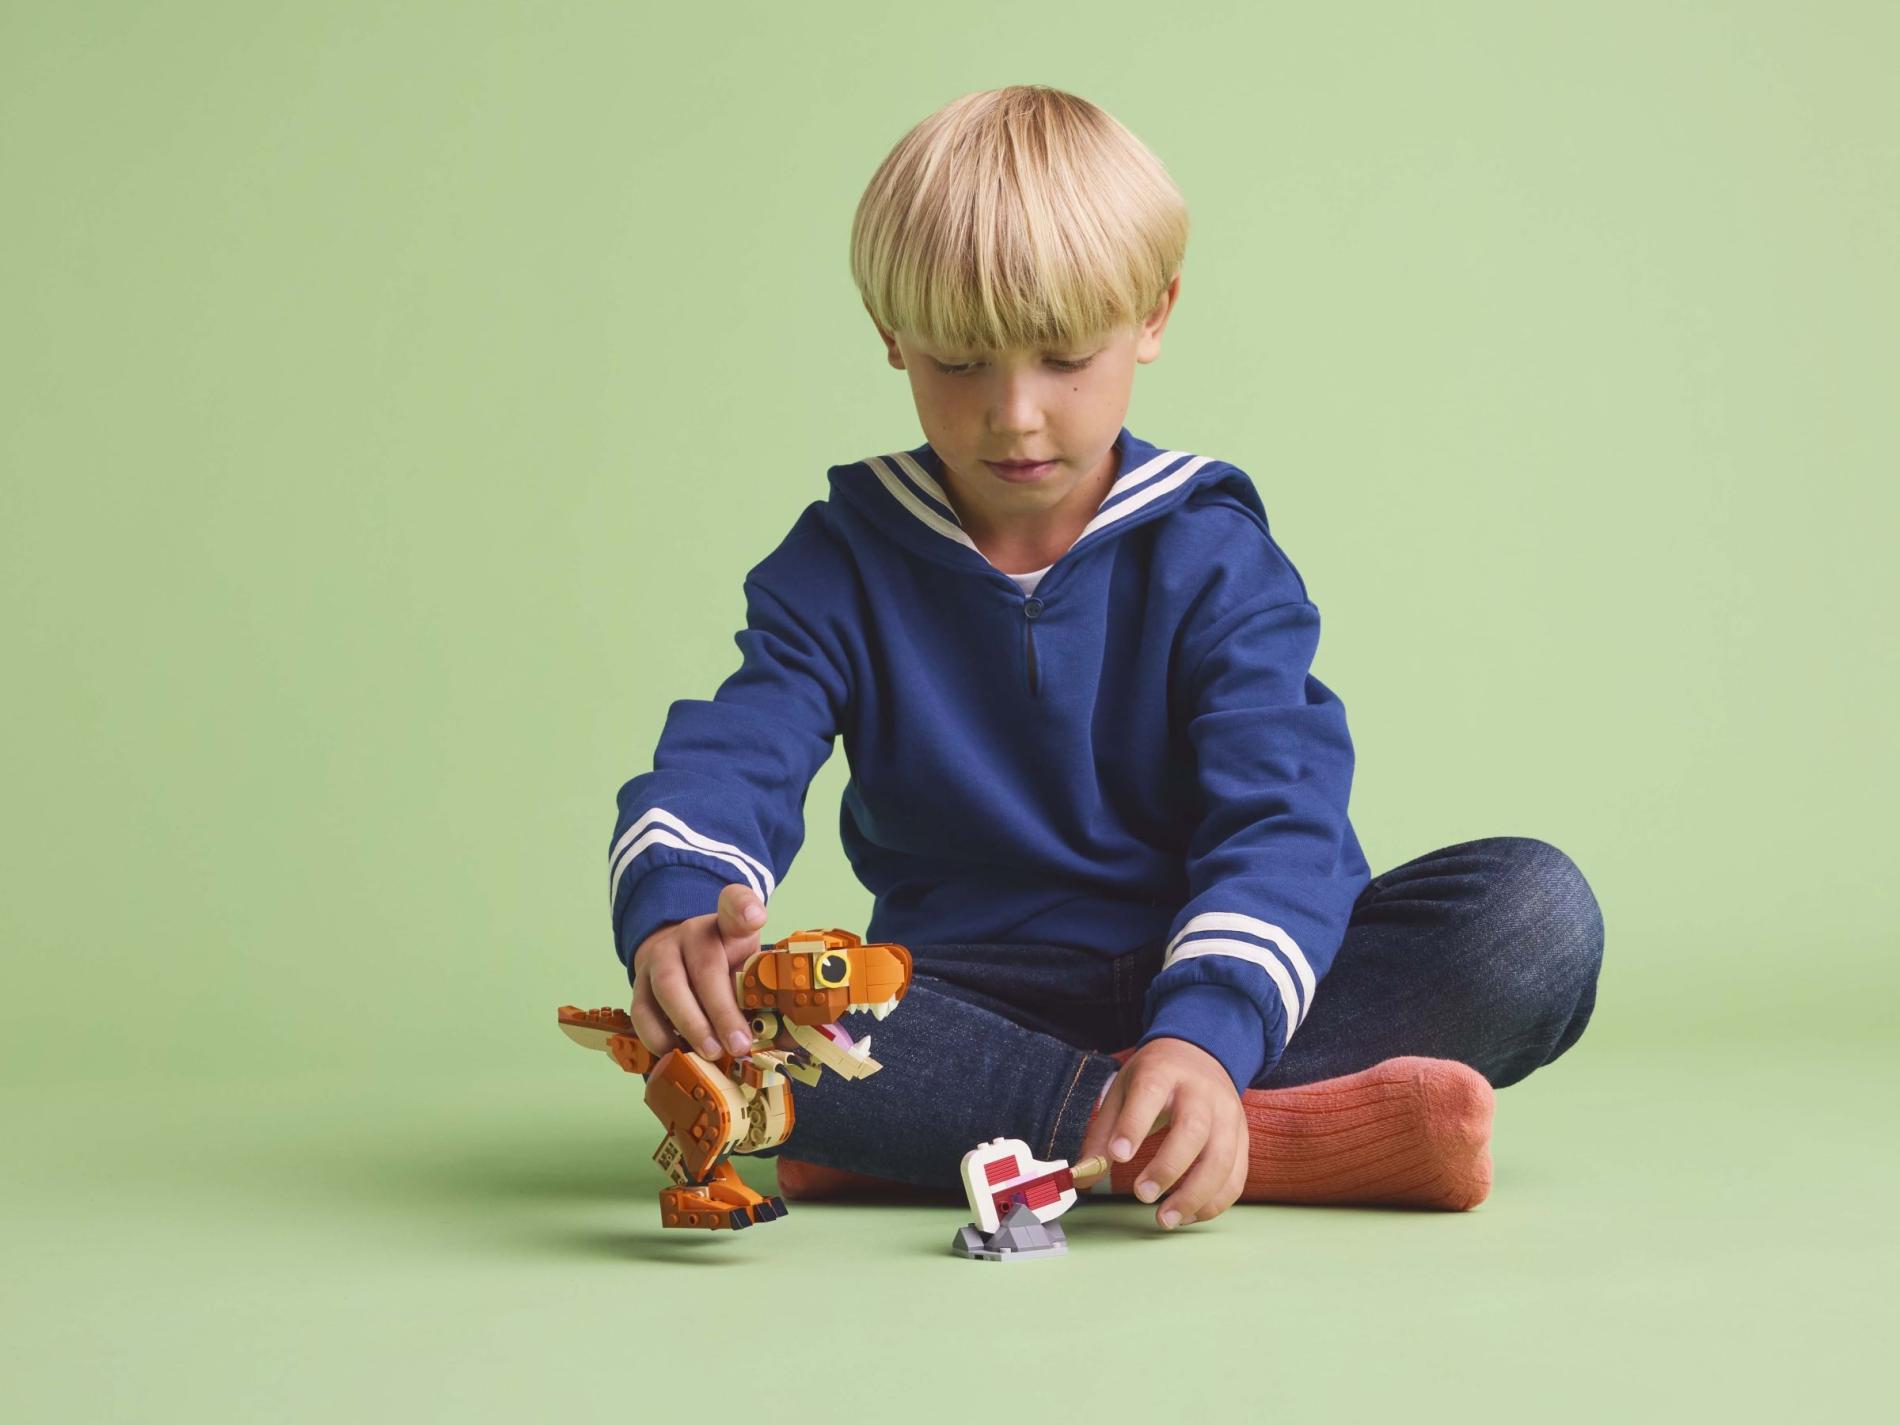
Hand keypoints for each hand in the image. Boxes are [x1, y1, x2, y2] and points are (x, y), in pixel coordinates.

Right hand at [628, 884, 769, 1060]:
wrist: (680, 958)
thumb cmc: (725, 967)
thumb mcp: (750, 966)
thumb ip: (764, 991)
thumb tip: (780, 1036)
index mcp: (728, 926)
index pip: (736, 904)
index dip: (744, 909)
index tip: (754, 918)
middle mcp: (692, 934)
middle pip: (705, 966)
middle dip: (722, 1011)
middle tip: (739, 1045)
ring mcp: (661, 956)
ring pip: (668, 988)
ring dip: (691, 1025)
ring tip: (712, 1053)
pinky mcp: (639, 983)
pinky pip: (643, 1010)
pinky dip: (659, 1037)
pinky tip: (678, 1054)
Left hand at [1075, 1037, 1247, 1229]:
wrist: (1202, 1054)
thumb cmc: (1157, 1077)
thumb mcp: (1123, 1089)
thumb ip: (1103, 1132)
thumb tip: (1084, 1176)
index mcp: (1163, 1072)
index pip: (1150, 1095)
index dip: (1134, 1126)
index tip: (1118, 1156)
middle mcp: (1201, 1092)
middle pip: (1193, 1130)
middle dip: (1168, 1167)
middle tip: (1142, 1195)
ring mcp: (1227, 1115)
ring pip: (1222, 1159)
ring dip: (1195, 1196)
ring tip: (1165, 1219)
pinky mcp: (1243, 1138)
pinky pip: (1236, 1177)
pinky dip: (1214, 1203)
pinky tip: (1188, 1215)